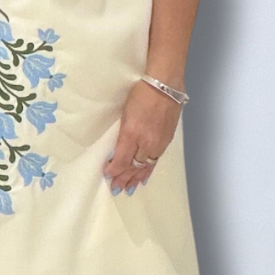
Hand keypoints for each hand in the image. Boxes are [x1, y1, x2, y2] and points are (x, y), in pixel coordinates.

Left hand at [103, 78, 181, 193]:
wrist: (165, 85)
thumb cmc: (141, 93)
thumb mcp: (126, 113)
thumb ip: (122, 133)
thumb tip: (117, 149)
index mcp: (132, 134)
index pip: (121, 160)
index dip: (114, 170)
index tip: (107, 174)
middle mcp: (146, 142)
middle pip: (133, 166)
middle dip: (124, 178)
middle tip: (116, 188)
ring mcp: (158, 142)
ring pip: (145, 166)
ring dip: (136, 178)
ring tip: (128, 188)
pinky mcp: (166, 140)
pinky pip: (156, 160)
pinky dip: (148, 170)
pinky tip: (144, 177)